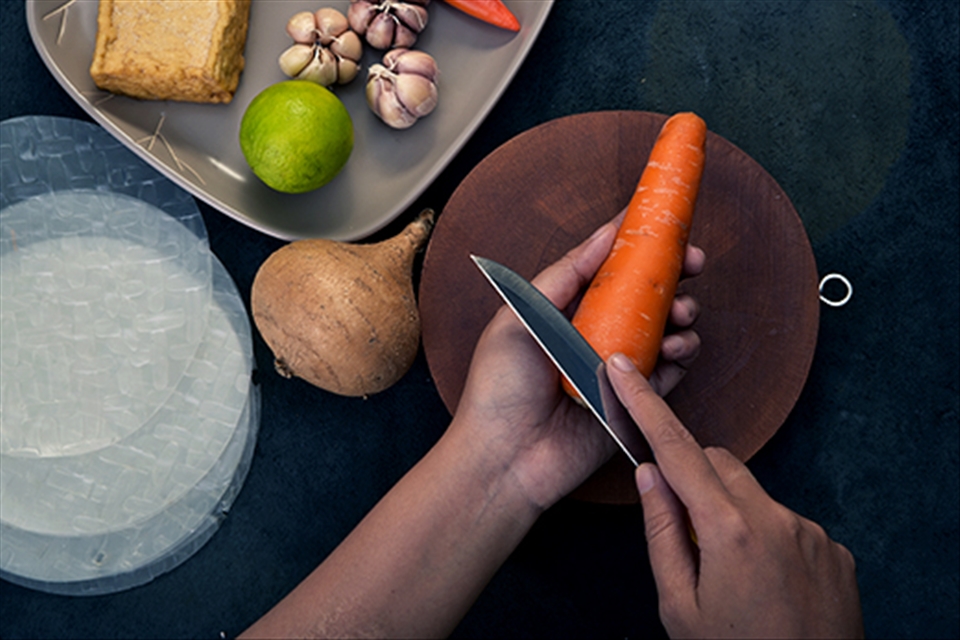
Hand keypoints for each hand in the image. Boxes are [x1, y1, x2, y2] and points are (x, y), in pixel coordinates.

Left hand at [451, 212, 704, 509]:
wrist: (503, 460)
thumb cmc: (498, 388)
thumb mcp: (520, 316)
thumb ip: (564, 276)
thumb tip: (606, 234)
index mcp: (565, 310)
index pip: (609, 268)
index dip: (640, 246)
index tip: (667, 226)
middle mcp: (594, 335)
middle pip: (645, 296)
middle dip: (675, 276)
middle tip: (693, 262)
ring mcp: (615, 368)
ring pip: (665, 331)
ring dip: (682, 314)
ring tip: (680, 313)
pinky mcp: (631, 402)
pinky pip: (669, 374)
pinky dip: (681, 355)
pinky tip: (677, 346)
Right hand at [607, 354, 863, 638]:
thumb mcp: (679, 606)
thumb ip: (662, 532)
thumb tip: (650, 477)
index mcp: (729, 531)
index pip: (676, 452)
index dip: (645, 407)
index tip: (623, 374)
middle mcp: (777, 519)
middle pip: (719, 465)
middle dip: (694, 480)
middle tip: (687, 533)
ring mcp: (812, 533)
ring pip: (754, 496)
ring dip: (733, 515)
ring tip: (734, 575)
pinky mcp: (834, 550)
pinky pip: (788, 523)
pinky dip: (768, 539)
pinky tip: (767, 584)